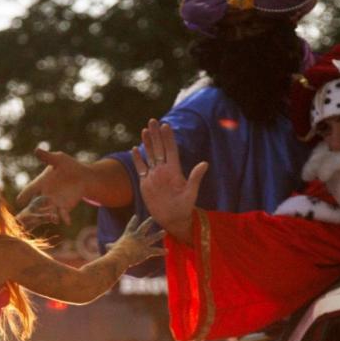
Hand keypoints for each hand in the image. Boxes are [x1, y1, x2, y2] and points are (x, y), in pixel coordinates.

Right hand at [17, 149, 87, 224]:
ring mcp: (53, 203)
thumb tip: (36, 150)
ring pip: (47, 212)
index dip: (25, 195)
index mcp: (40, 183)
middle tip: (25, 219)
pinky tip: (66, 222)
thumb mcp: (59, 160)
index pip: (30, 190)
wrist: (84, 176)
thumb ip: (48, 157)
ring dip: (47, 217)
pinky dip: (64, 217)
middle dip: (31, 212)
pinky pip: (62, 214)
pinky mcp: (63, 207)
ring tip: (50, 220)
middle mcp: (44, 195)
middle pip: (35, 205)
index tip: (19, 201)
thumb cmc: (69, 165)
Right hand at [106, 215, 165, 265]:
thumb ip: (110, 246)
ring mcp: (143, 243)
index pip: (131, 225)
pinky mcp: (147, 251)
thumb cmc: (115, 252)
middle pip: (144, 227)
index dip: (133, 221)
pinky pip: (156, 251)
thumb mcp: (112, 247)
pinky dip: (161, 251)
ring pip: (153, 237)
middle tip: (153, 218)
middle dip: (149, 222)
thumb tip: (106, 246)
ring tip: (165, 232)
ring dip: (159, 234)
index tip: (136, 216)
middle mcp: (137, 237)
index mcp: (128, 235)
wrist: (121, 256)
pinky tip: (167, 251)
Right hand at [131, 119, 207, 243]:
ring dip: (147, 143)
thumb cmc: (184, 208)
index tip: (166, 125)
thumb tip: (205, 163)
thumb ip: (195, 178)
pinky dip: (137, 159)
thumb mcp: (191, 193)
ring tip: (145, 129)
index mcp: (174, 171)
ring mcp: (154, 176)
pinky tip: (135, 149)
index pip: (171, 150)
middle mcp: (164, 170)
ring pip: (150, 155)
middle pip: (159, 148)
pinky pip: (141, 168)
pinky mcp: (146, 183)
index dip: (168, 138)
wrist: (172, 220)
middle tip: (153, 120)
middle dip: (156, 135)